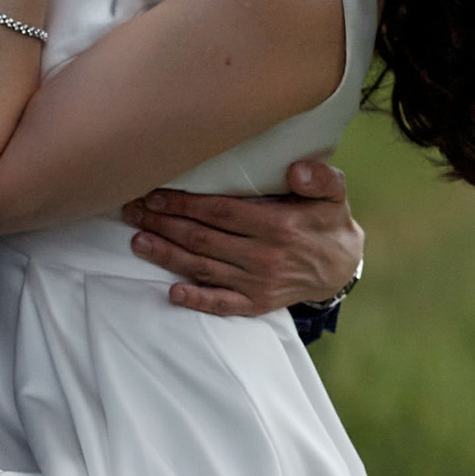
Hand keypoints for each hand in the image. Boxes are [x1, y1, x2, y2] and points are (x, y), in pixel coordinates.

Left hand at [121, 156, 364, 319]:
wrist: (341, 266)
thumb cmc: (328, 221)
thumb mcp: (335, 194)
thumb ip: (321, 178)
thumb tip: (297, 170)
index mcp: (279, 226)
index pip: (220, 212)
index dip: (184, 203)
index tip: (155, 194)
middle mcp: (265, 257)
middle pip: (203, 238)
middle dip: (164, 224)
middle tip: (133, 211)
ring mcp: (259, 283)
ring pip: (204, 268)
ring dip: (168, 255)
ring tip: (137, 241)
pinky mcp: (257, 304)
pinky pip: (223, 304)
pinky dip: (197, 300)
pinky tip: (172, 293)